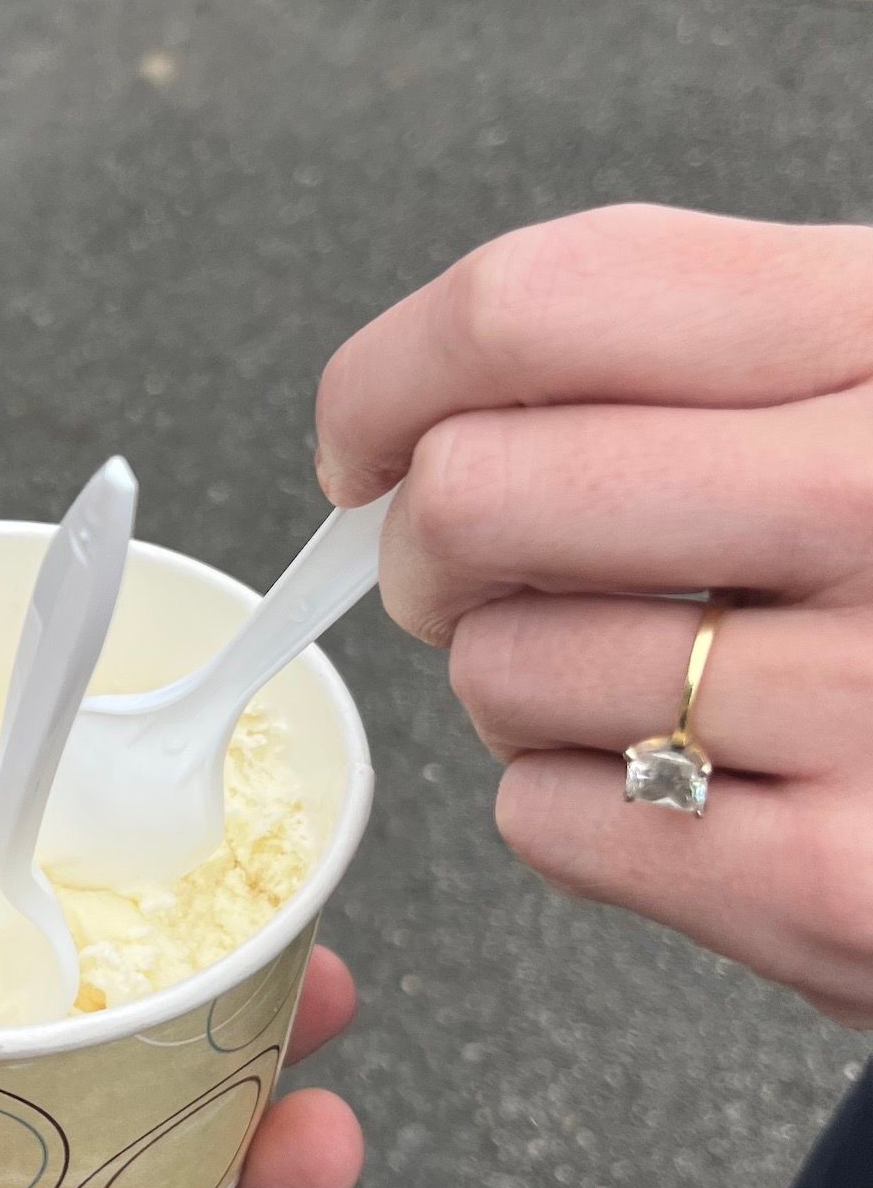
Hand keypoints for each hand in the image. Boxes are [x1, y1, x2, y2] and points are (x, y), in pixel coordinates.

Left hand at [317, 203, 872, 1025]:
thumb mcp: (862, 392)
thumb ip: (675, 361)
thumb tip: (403, 426)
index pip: (536, 303)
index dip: (388, 377)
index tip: (365, 442)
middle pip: (475, 491)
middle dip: (425, 547)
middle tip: (470, 575)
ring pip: (498, 668)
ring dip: (521, 686)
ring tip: (650, 685)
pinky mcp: (844, 884)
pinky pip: (549, 819)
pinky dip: (573, 808)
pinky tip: (690, 785)